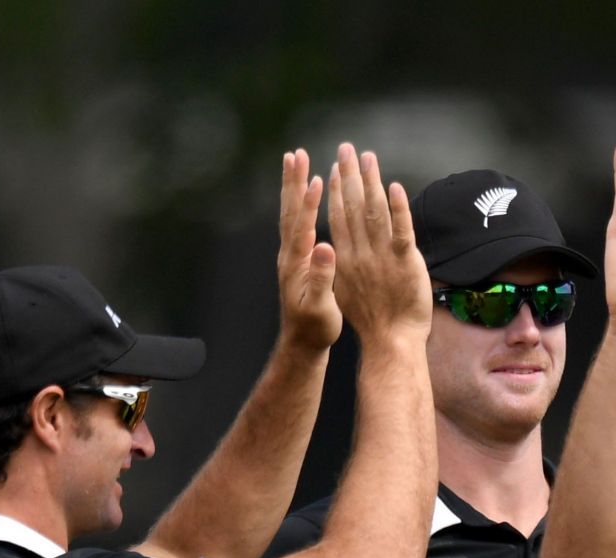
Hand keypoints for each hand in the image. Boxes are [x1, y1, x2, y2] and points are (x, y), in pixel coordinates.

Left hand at [276, 148, 339, 349]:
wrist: (302, 343)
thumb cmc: (315, 329)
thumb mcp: (321, 307)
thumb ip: (322, 278)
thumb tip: (325, 249)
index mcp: (297, 265)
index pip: (302, 227)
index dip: (309, 204)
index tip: (316, 179)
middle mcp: (289, 255)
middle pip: (290, 211)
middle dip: (293, 182)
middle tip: (296, 155)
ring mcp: (290, 256)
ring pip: (290, 213)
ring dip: (294, 186)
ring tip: (297, 162)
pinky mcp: (295, 259)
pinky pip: (297, 222)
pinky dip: (300, 202)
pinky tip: (306, 193)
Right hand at [325, 143, 430, 340]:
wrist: (390, 342)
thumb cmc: (373, 321)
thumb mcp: (348, 291)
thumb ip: (347, 265)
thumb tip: (342, 249)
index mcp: (344, 258)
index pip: (337, 217)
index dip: (336, 191)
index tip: (333, 168)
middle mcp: (359, 253)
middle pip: (352, 207)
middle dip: (348, 175)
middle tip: (346, 148)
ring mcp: (381, 256)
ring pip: (374, 212)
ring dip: (371, 182)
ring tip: (367, 157)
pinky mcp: (404, 262)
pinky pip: (401, 230)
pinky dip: (398, 207)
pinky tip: (395, 187)